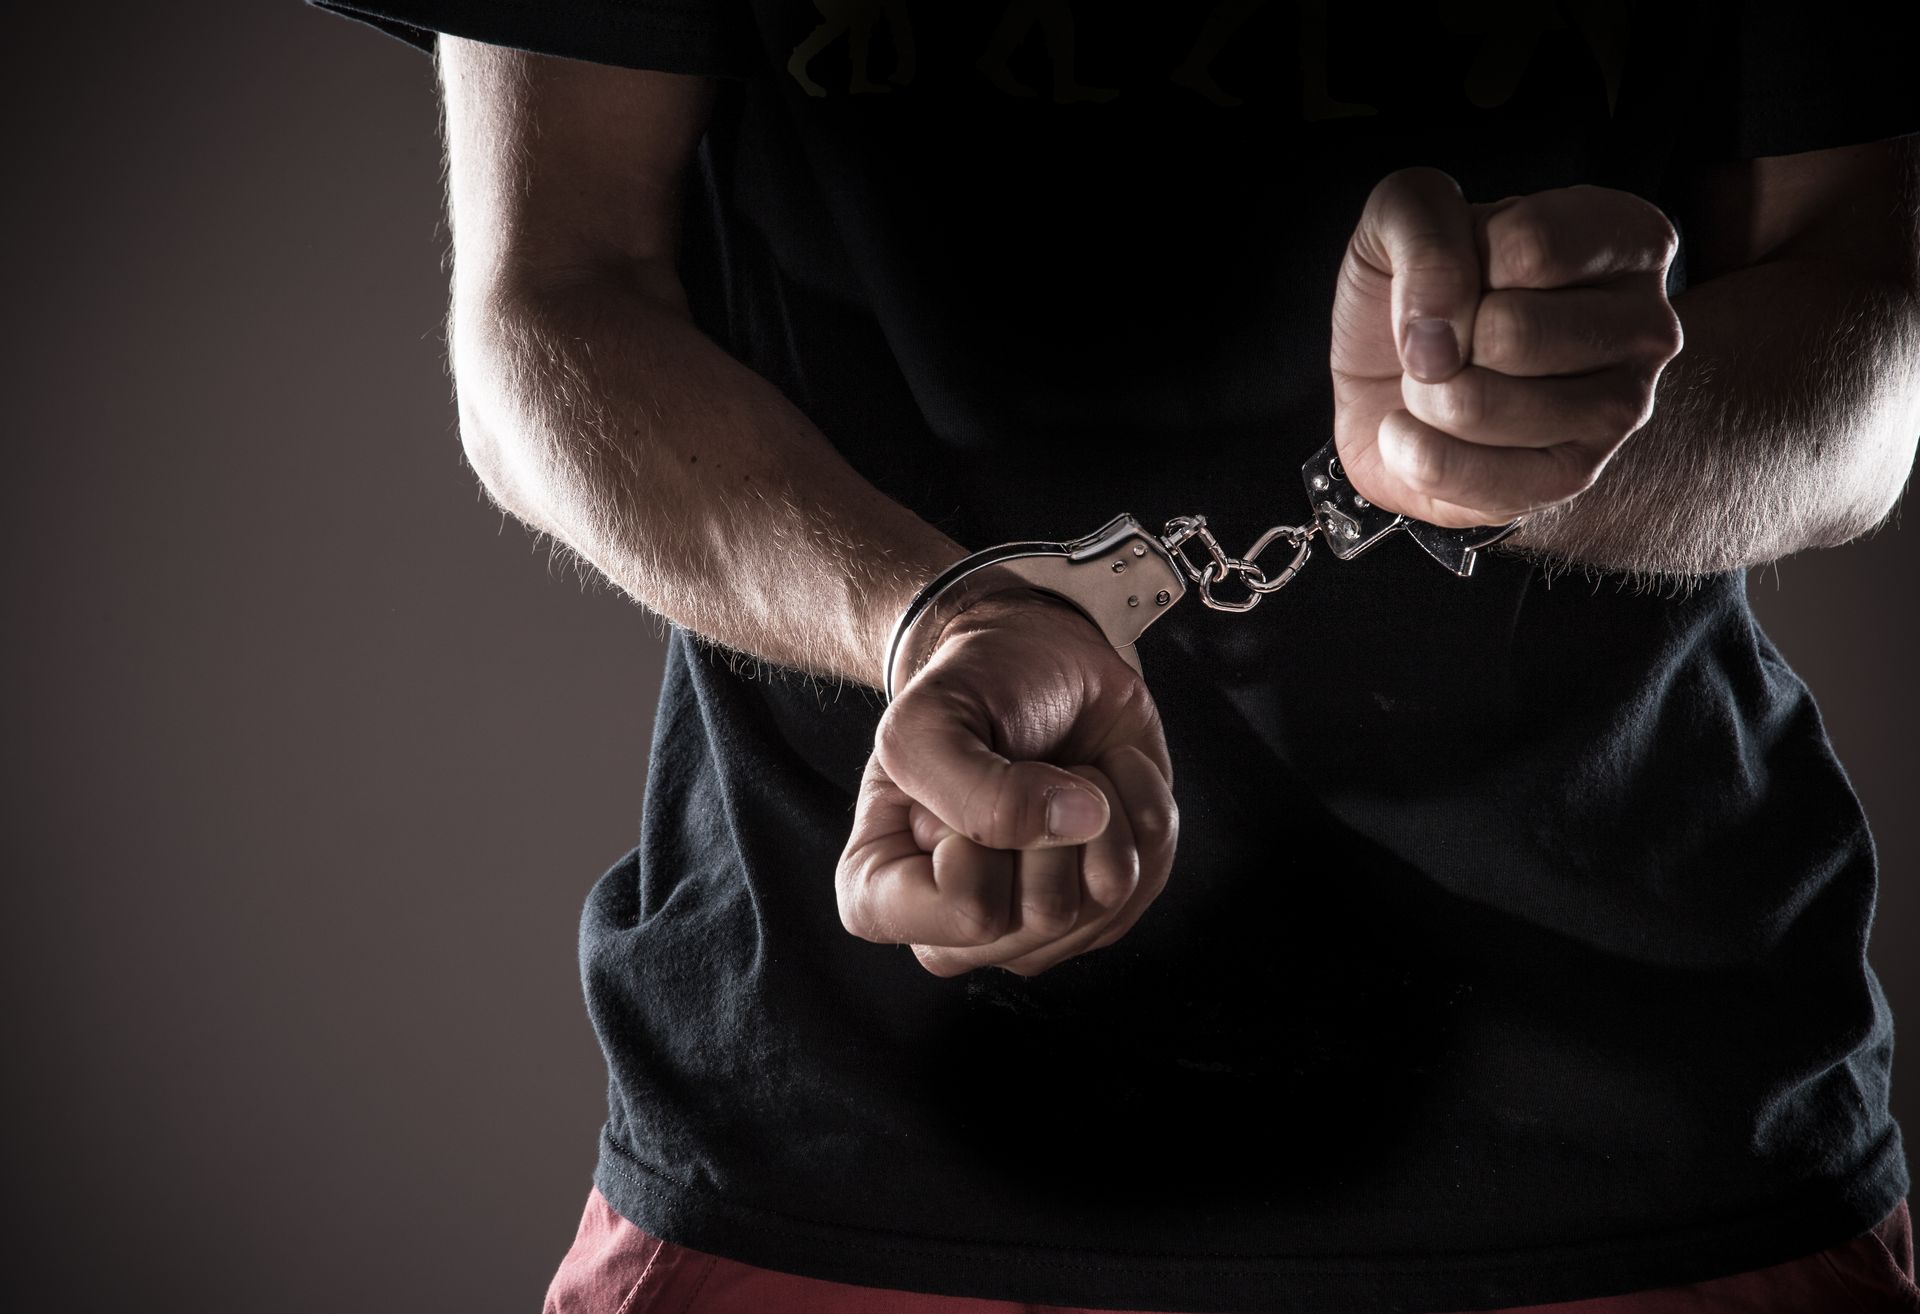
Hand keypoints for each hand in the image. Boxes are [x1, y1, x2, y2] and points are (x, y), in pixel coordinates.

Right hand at [835, 589, 1177, 976]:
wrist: (1033, 657)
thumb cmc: (967, 692)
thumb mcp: (930, 720)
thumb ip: (974, 789)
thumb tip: (1080, 822)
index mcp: (883, 898)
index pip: (970, 913)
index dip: (987, 836)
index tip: (969, 779)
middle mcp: (960, 932)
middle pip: (1045, 916)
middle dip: (1048, 818)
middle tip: (1021, 770)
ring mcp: (1035, 930)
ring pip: (1106, 902)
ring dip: (1099, 806)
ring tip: (1061, 772)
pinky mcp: (1103, 907)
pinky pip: (1151, 875)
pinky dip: (1139, 802)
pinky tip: (1101, 779)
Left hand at [1329, 167, 1684, 527]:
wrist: (1388, 385)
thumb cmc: (1418, 291)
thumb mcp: (1402, 213)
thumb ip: (1420, 223)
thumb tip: (1439, 331)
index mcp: (1626, 238)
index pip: (1531, 246)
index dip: (1458, 265)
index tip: (1459, 274)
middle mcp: (1646, 324)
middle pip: (1511, 332)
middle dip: (1440, 340)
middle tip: (1446, 341)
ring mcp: (1621, 409)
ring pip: (1479, 405)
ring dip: (1423, 396)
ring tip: (1438, 384)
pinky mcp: (1575, 478)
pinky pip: (1471, 476)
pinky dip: (1413, 453)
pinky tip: (1416, 434)